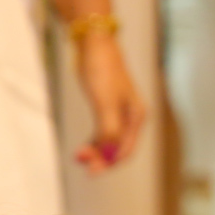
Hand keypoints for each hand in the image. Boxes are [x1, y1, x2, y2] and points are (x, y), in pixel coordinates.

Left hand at [74, 35, 145, 172]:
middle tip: (80, 162)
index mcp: (137, 117)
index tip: (90, 171)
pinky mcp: (108, 106)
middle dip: (101, 158)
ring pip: (111, 140)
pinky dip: (95, 140)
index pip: (126, 150)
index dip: (109, 163)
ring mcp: (121, 112)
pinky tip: (84, 145)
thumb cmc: (102, 70)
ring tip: (78, 156)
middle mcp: (132, 117)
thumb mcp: (105, 103)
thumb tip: (110, 155)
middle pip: (119, 148)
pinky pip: (104, 131)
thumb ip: (109, 131)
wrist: (95, 43)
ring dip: (96, 151)